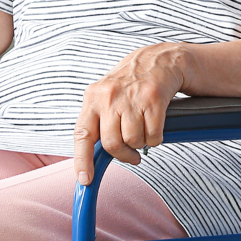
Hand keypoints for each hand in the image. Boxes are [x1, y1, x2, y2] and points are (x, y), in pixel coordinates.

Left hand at [73, 44, 186, 183]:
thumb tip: (93, 158)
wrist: (158, 60)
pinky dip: (156, 138)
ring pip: (134, 141)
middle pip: (112, 144)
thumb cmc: (130, 84)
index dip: (82, 161)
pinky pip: (153, 136)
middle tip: (132, 154)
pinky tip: (155, 123)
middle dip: (124, 155)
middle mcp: (109, 97)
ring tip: (143, 128)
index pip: (82, 135)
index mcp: (93, 98)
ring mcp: (131, 98)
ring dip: (141, 143)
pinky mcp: (153, 99)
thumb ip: (98, 122)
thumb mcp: (106, 97)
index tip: (84, 180)